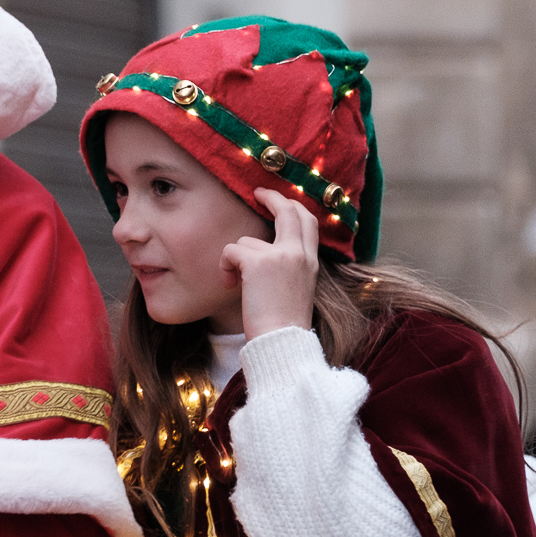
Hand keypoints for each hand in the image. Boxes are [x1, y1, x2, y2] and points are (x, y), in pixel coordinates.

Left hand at [221, 189, 319, 337]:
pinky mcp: (258, 263)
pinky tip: (229, 285)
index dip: (293, 207)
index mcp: (310, 262)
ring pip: (247, 240)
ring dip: (236, 259)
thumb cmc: (283, 326)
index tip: (279, 202)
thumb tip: (264, 256)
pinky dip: (224, 266)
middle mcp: (300, 254)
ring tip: (236, 283)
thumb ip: (288, 268)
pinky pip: (231, 250)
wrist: (282, 343)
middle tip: (257, 193)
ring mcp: (281, 256)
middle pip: (289, 211)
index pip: (308, 222)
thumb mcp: (296, 290)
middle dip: (272, 197)